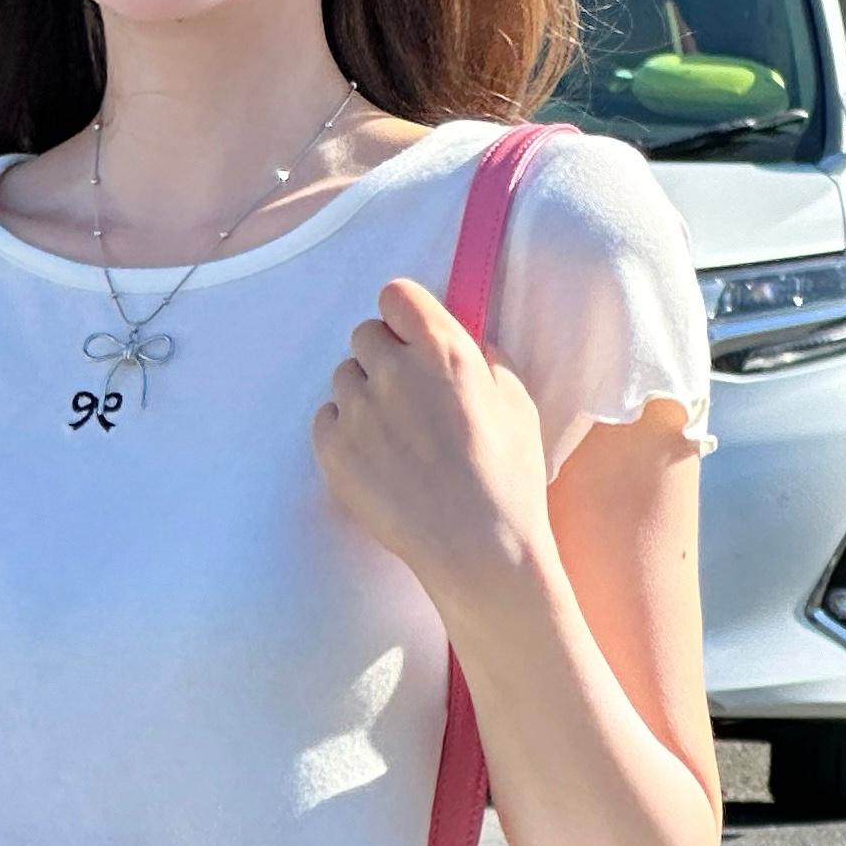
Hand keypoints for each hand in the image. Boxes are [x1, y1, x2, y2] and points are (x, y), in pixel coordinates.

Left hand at [311, 273, 554, 620]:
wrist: (479, 551)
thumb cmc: (509, 480)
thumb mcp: (519, 406)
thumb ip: (488, 361)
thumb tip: (470, 342)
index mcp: (442, 351)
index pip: (395, 295)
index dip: (403, 315)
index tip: (412, 337)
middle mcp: (393, 371)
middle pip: (365, 335)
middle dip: (385, 357)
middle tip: (409, 396)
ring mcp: (357, 409)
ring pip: (345, 377)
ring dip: (365, 395)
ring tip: (396, 437)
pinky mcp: (332, 447)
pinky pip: (327, 418)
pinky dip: (345, 431)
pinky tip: (377, 460)